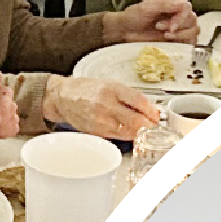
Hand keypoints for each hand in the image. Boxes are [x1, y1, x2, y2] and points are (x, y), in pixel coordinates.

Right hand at [42, 75, 161, 141]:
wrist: (63, 97)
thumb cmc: (87, 89)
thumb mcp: (110, 85)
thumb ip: (128, 96)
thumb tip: (149, 109)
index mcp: (111, 89)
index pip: (138, 101)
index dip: (151, 111)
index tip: (157, 115)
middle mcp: (105, 104)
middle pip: (135, 120)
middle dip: (149, 125)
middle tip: (155, 126)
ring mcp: (100, 120)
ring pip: (128, 131)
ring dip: (139, 132)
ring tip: (144, 129)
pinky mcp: (96, 132)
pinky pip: (118, 136)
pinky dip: (127, 135)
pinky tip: (130, 131)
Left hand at [105, 0, 199, 45]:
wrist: (125, 32)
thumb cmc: (133, 17)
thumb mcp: (146, 7)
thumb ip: (164, 5)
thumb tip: (183, 5)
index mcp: (172, 2)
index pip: (187, 7)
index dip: (182, 17)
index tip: (171, 26)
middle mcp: (178, 13)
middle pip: (192, 19)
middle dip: (178, 26)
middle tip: (161, 29)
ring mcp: (179, 27)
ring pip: (194, 30)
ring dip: (181, 34)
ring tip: (165, 35)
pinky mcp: (179, 39)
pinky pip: (191, 41)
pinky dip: (183, 42)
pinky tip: (170, 42)